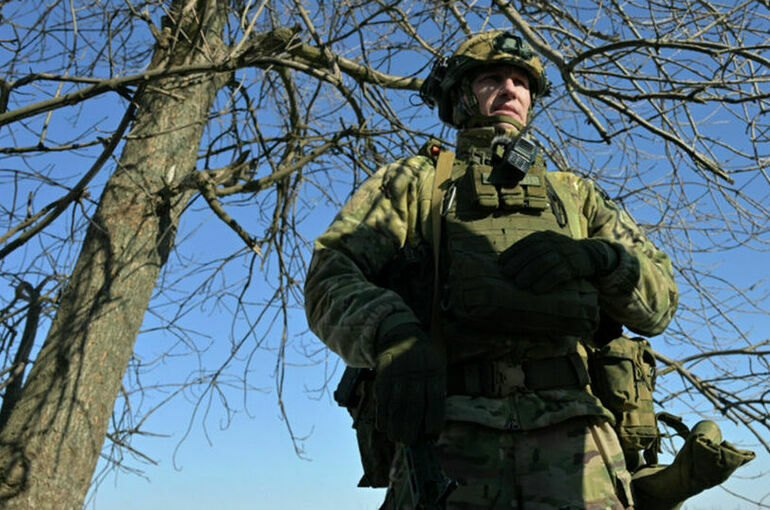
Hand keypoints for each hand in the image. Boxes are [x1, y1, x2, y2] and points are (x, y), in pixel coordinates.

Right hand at [375, 323, 444, 445]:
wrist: (400, 335)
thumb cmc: (423, 359)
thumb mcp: (436, 367)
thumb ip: (436, 391)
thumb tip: (434, 424)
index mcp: (433, 370)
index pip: (435, 397)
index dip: (433, 417)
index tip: (431, 433)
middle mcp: (415, 371)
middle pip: (413, 403)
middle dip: (411, 426)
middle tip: (409, 442)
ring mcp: (397, 373)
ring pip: (395, 403)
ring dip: (395, 424)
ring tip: (396, 438)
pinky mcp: (383, 375)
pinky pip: (381, 398)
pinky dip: (382, 414)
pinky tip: (383, 426)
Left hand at [499, 230, 617, 292]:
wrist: (590, 254)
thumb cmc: (560, 253)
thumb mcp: (547, 246)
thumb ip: (531, 252)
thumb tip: (505, 264)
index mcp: (545, 237)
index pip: (526, 243)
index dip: (513, 252)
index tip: (501, 262)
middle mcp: (554, 243)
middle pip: (534, 252)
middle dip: (518, 263)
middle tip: (507, 274)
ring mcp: (565, 254)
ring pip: (545, 262)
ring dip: (530, 273)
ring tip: (519, 284)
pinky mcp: (574, 266)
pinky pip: (559, 274)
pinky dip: (546, 282)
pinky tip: (537, 289)